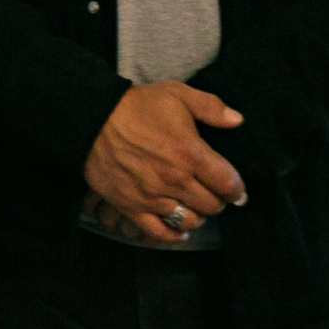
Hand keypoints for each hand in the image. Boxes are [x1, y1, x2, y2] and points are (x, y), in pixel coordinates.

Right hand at [83, 81, 247, 243]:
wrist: (91, 118)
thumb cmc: (135, 105)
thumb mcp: (176, 94)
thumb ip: (210, 107)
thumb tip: (237, 120)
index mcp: (190, 153)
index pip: (229, 184)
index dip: (237, 189)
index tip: (236, 189)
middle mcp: (174, 180)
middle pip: (211, 206)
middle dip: (217, 201)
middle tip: (213, 194)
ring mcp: (152, 196)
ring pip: (189, 221)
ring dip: (197, 217)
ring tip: (195, 208)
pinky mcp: (131, 206)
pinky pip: (157, 231)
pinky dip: (172, 235)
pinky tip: (179, 231)